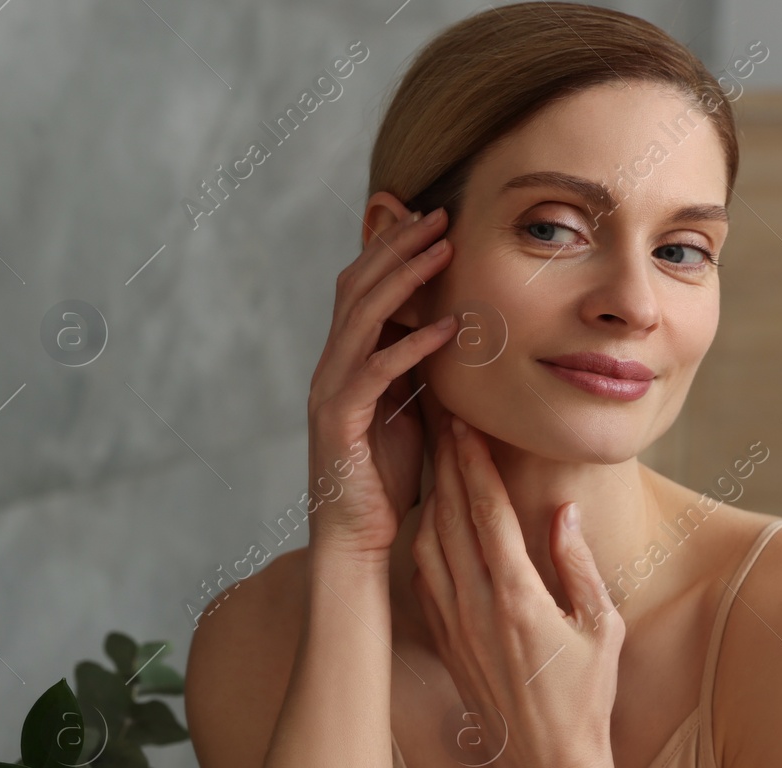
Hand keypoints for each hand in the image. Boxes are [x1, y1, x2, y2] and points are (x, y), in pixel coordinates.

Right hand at [306, 206, 456, 563]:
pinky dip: (412, 344)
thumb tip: (452, 330)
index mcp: (344, 362)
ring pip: (362, 317)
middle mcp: (330, 368)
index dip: (392, 249)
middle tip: (440, 215)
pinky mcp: (339, 421)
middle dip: (398, 245)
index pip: (362, 288)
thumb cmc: (385, 480)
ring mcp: (329, 392)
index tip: (434, 221)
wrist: (354, 537)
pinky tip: (447, 326)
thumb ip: (418, 371)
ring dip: (405, 278)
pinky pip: (375, 370)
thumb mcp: (409, 411)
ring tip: (444, 250)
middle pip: (357, 286)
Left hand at [409, 410, 624, 767]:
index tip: (465, 420)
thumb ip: (578, 565)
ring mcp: (452, 622)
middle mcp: (475, 604)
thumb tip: (563, 512)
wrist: (543, 766)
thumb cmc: (585, 698)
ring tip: (432, 454)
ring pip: (428, 541)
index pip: (486, 511)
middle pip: (449, 515)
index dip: (472, 461)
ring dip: (429, 493)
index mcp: (516, 596)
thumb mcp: (602, 628)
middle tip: (438, 415)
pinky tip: (428, 516)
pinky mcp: (443, 638)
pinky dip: (423, 536)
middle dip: (444, 461)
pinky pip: (423, 574)